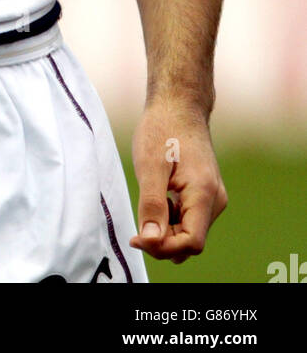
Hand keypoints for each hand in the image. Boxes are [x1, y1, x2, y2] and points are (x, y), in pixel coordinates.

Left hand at [129, 98, 226, 262]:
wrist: (179, 105)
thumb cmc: (163, 129)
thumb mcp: (150, 166)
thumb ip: (152, 205)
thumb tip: (151, 242)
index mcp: (204, 194)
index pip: (191, 242)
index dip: (163, 248)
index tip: (136, 239)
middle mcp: (215, 200)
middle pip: (191, 241)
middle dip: (163, 242)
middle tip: (137, 228)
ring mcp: (213, 197)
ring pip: (190, 232)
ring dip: (167, 230)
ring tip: (149, 204)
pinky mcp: (207, 194)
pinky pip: (190, 219)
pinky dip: (172, 219)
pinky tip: (158, 199)